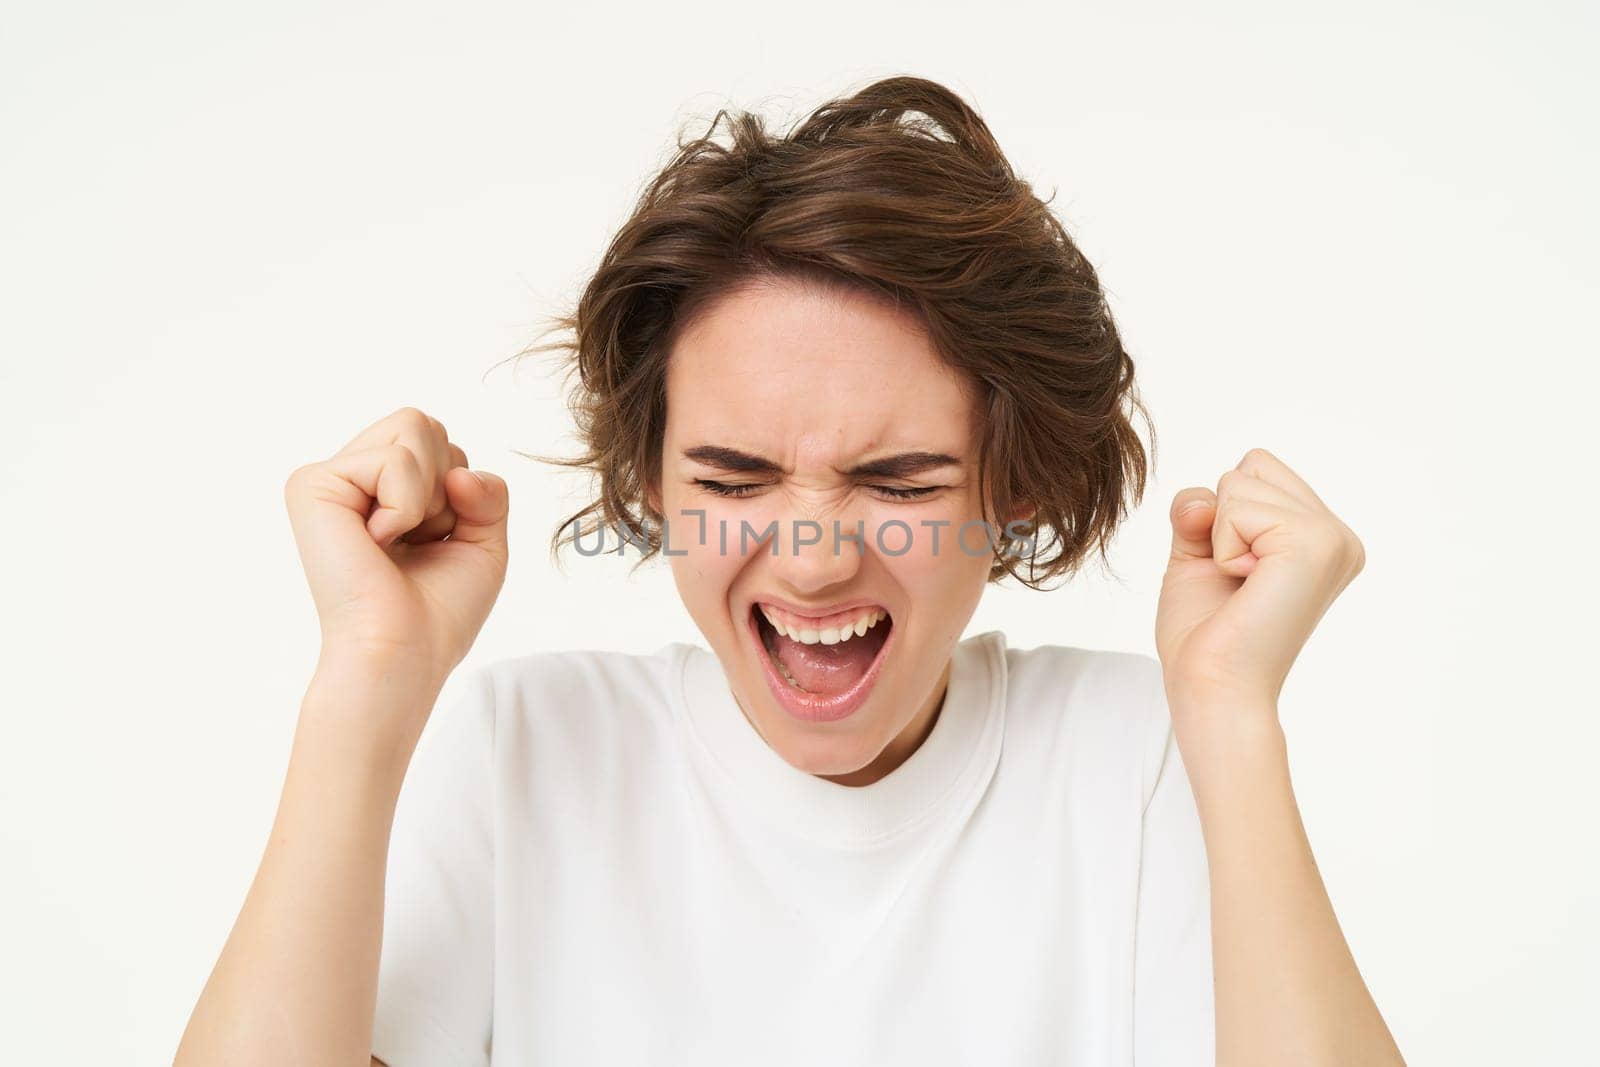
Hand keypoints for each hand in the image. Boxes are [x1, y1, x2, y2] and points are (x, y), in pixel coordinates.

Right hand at [284, 406, 509, 699]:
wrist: (404, 654)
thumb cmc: (437, 612)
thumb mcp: (483, 541)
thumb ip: (487, 491)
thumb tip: (459, 472)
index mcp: (381, 489)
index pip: (439, 441)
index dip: (461, 490)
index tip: (437, 540)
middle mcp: (351, 478)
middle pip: (424, 423)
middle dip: (446, 483)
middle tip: (419, 539)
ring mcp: (328, 478)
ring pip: (414, 426)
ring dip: (429, 494)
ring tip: (398, 539)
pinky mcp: (312, 486)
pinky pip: (393, 460)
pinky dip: (407, 505)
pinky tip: (378, 542)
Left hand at [1155, 447, 1364, 719]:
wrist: (1214, 687)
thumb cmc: (1207, 634)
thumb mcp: (1198, 554)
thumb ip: (1201, 510)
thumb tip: (1202, 497)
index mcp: (1322, 538)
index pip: (1257, 468)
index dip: (1222, 515)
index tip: (1234, 572)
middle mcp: (1339, 536)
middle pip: (1252, 464)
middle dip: (1221, 518)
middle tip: (1237, 580)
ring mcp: (1333, 538)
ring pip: (1240, 481)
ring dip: (1220, 536)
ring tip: (1243, 586)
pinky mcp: (1316, 544)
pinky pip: (1237, 505)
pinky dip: (1223, 546)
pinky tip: (1246, 585)